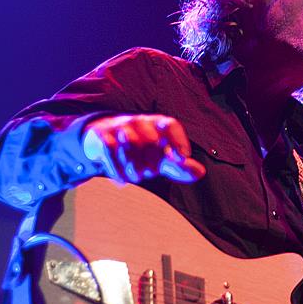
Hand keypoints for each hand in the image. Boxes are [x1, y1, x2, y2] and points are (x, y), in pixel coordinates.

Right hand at [83, 114, 206, 184]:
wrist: (103, 140)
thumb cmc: (140, 151)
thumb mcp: (160, 158)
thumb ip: (179, 166)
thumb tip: (201, 172)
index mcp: (156, 124)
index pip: (170, 125)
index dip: (178, 141)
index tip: (181, 158)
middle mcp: (139, 122)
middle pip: (151, 138)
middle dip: (153, 160)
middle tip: (151, 172)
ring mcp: (119, 127)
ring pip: (130, 142)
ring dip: (135, 165)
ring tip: (136, 177)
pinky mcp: (101, 135)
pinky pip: (110, 149)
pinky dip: (117, 168)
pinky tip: (121, 181)